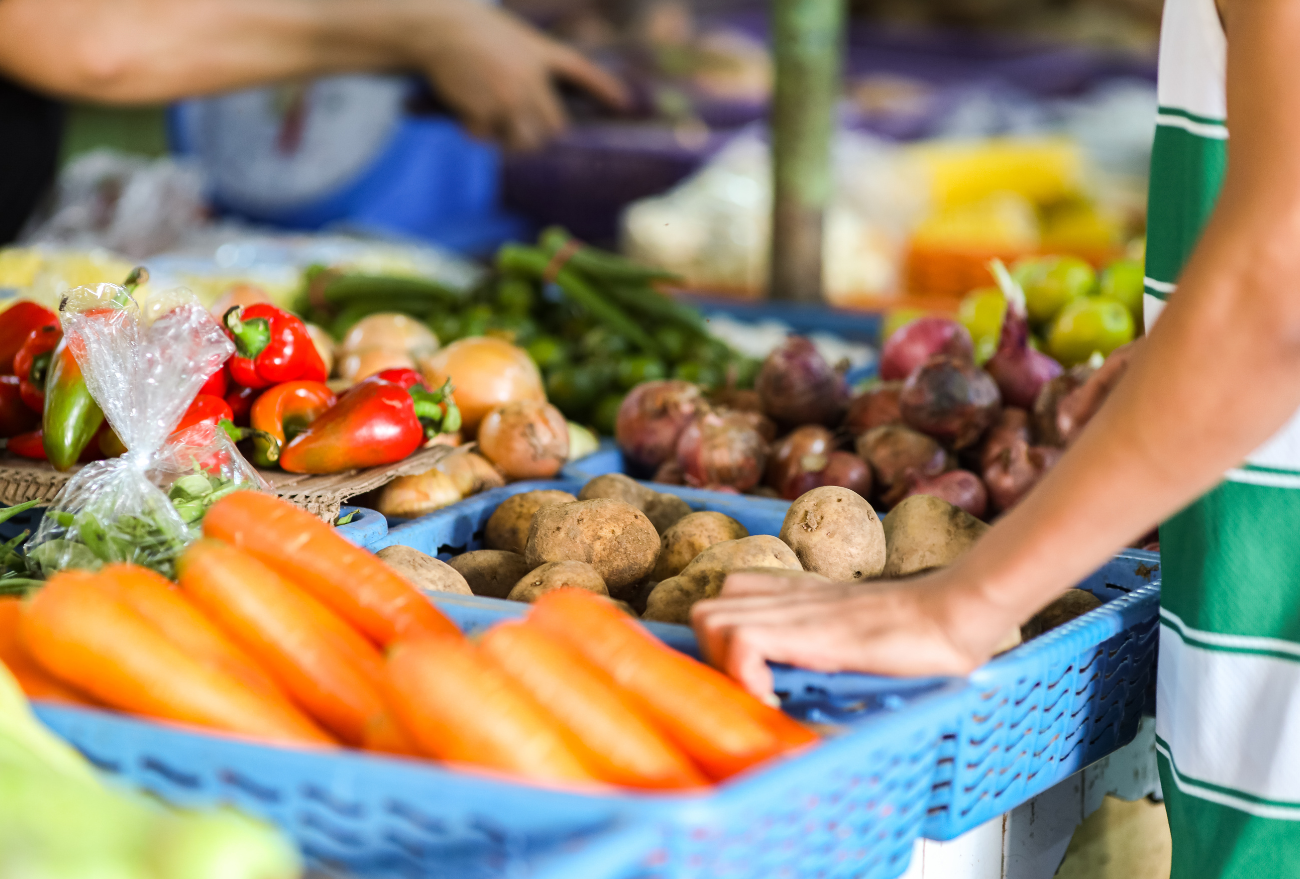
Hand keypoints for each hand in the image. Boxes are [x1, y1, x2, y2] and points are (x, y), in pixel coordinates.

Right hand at [413, 2, 626, 149]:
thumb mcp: (512, 37)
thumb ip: (531, 66)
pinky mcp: (485, 112)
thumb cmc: (472, 32)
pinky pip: (487, 138)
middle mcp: (531, 79)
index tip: (624, 103)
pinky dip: (476, 131)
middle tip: (517, 129)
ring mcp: (510, 97)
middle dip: (539, 134)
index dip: (605, 88)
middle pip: (553, 127)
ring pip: (524, 141)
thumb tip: (535, 111)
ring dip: (510, 140)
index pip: (582, 71)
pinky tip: (466, 112)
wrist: (439, 29)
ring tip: (492, 124)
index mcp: (540, 54)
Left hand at [690, 568, 1018, 700]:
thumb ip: (834, 665)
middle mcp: (785, 600)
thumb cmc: (923, 642)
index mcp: (797, 602)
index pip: (726, 603)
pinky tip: (775, 701)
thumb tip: (816, 723)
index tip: (746, 689)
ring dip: (724, 665)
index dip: (720, 646)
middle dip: (713, 661)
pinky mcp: (805, 627)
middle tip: (751, 695)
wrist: (954, 615)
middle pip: (706, 612)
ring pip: (710, 619)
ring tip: (762, 696)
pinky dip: (745, 677)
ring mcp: (792, 610)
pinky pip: (742, 641)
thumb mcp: (863, 650)